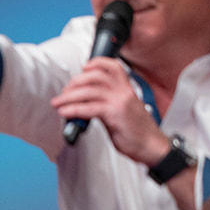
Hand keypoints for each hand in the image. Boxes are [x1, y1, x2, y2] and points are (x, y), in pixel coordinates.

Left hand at [50, 57, 170, 164]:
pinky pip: (89, 108)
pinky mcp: (115, 114)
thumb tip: (86, 103)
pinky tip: (65, 112)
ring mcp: (120, 101)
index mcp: (127, 89)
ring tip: (58, 103)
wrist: (152, 146)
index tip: (84, 68)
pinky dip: (73, 109)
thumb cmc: (138, 132)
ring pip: (89, 91)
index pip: (112, 67)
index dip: (96, 63)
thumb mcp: (122, 112)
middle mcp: (124, 91)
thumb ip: (106, 104)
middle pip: (95, 76)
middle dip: (74, 82)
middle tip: (64, 92)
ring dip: (68, 97)